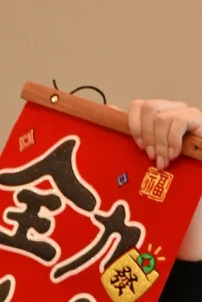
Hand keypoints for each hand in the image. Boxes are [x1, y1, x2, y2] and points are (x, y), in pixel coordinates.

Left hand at [127, 98, 201, 260]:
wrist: (192, 196)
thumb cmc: (167, 180)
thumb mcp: (143, 160)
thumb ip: (131, 137)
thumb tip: (109, 110)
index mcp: (156, 119)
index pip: (138, 106)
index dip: (133, 125)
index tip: (136, 147)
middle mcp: (171, 112)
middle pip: (148, 107)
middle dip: (145, 135)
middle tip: (149, 157)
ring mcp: (186, 115)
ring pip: (161, 115)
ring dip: (158, 142)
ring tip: (162, 161)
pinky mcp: (197, 121)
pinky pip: (179, 120)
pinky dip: (171, 140)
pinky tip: (173, 155)